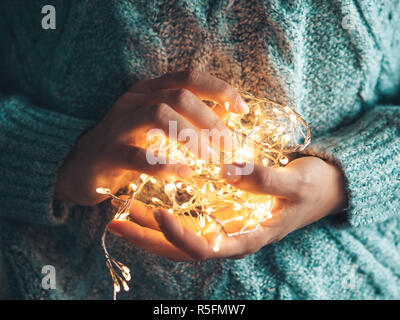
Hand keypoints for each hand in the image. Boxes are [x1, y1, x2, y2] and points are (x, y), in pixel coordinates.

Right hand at [54, 70, 248, 204]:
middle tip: (228, 146)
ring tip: (210, 159)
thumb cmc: (129, 146)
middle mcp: (134, 101)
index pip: (188, 78)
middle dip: (210, 120)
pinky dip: (165, 165)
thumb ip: (187, 120)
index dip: (219, 90)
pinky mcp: (108, 153)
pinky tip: (184, 173)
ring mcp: (119, 125)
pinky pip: (138, 156)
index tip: (242, 110)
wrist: (81, 166)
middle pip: (178, 96)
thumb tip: (227, 120)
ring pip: (159, 115)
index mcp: (149, 91)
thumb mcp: (159, 127)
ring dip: (192, 137)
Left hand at [108, 156, 346, 260]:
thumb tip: (228, 171)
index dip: (180, 236)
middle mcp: (231, 234)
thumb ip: (265, 180)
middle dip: (148, 237)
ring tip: (120, 208)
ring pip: (178, 233)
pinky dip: (164, 208)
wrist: (324, 187)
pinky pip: (188, 214)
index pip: (206, 248)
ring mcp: (223, 223)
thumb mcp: (296, 183)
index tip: (160, 214)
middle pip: (181, 247)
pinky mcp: (221, 209)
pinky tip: (146, 195)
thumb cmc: (313, 188)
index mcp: (248, 237)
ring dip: (149, 224)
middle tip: (115, 221)